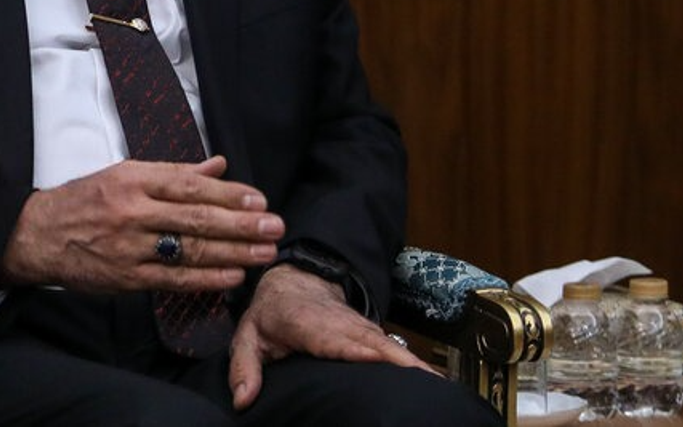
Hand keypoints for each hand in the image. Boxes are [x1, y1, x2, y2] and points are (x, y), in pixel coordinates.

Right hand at [0, 155, 282, 293]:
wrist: (36, 235)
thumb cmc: (86, 200)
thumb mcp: (125, 173)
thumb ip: (175, 172)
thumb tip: (219, 164)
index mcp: (134, 179)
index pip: (190, 185)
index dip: (228, 193)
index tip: (259, 199)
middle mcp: (133, 211)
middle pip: (196, 217)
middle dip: (240, 223)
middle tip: (274, 226)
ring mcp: (130, 247)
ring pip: (189, 249)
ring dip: (233, 252)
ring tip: (264, 252)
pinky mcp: (126, 278)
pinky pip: (173, 279)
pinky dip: (206, 279)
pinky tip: (233, 275)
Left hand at [228, 262, 433, 408]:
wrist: (293, 282)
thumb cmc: (270, 314)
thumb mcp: (247, 337)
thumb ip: (244, 369)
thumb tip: (244, 401)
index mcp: (309, 324)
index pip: (337, 338)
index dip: (359, 348)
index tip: (382, 361)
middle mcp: (340, 324)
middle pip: (375, 344)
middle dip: (402, 363)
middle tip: (429, 385)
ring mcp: (359, 327)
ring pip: (390, 346)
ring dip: (415, 365)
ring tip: (438, 387)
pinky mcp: (370, 334)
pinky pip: (394, 349)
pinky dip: (415, 363)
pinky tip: (433, 381)